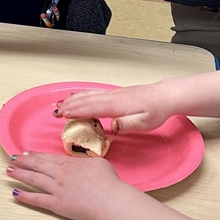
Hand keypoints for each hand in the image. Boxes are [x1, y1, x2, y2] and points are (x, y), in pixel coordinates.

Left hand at [8, 151, 123, 219]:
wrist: (109, 198)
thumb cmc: (108, 181)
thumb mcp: (98, 163)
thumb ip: (86, 162)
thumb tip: (83, 163)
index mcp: (69, 164)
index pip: (48, 158)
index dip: (35, 155)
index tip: (25, 152)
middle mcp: (59, 174)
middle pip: (37, 165)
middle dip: (23, 161)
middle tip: (12, 158)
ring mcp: (57, 188)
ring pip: (34, 179)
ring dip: (20, 174)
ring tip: (9, 171)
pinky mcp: (57, 204)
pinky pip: (38, 199)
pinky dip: (25, 196)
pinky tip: (15, 193)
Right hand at [55, 83, 176, 133]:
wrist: (165, 96)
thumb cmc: (156, 111)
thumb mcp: (145, 123)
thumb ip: (127, 124)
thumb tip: (111, 126)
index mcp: (116, 105)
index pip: (91, 108)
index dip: (75, 111)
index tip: (62, 115)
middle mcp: (111, 97)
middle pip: (85, 100)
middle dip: (69, 105)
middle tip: (54, 112)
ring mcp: (112, 94)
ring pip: (88, 95)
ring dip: (72, 99)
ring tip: (60, 104)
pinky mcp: (114, 94)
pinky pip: (93, 93)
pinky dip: (81, 95)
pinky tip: (77, 96)